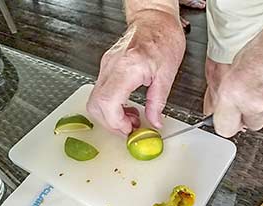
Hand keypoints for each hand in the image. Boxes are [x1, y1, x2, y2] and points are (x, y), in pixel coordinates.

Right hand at [87, 10, 184, 134]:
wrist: (155, 19)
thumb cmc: (163, 38)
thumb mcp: (167, 74)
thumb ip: (158, 102)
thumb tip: (154, 121)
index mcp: (127, 67)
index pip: (108, 102)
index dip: (116, 122)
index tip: (130, 129)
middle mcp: (111, 66)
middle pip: (96, 105)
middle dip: (111, 123)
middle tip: (130, 128)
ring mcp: (106, 66)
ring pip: (95, 101)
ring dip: (111, 116)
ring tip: (131, 118)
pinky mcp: (106, 67)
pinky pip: (101, 92)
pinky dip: (111, 106)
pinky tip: (127, 106)